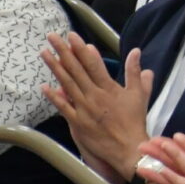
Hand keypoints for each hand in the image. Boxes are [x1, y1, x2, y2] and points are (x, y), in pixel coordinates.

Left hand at [41, 34, 152, 183]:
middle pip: (76, 70)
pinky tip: (45, 86)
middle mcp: (94, 96)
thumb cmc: (135, 121)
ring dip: (55, 68)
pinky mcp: (77, 122)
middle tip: (52, 37)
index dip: (81, 49)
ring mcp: (84, 109)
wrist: (128, 148)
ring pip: (67, 84)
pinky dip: (54, 96)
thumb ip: (136, 72)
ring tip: (45, 53)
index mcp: (109, 88)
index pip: (93, 63)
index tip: (72, 36)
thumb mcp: (140, 94)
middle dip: (63, 51)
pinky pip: (63, 107)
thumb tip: (136, 52)